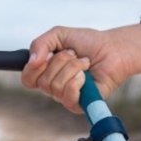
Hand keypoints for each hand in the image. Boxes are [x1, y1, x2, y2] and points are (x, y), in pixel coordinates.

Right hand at [21, 22, 140, 112]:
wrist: (113, 49)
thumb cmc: (87, 43)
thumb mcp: (58, 35)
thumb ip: (39, 44)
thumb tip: (31, 61)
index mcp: (46, 73)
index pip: (27, 79)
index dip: (35, 66)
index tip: (50, 53)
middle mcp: (54, 88)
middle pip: (42, 82)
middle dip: (60, 62)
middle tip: (74, 55)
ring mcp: (66, 97)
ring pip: (55, 87)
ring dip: (72, 67)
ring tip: (84, 63)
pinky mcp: (80, 105)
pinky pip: (68, 97)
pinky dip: (77, 81)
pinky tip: (86, 75)